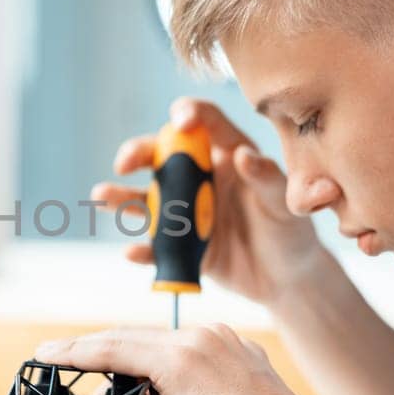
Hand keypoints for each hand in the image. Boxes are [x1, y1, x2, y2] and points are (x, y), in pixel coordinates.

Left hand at [34, 323, 330, 394]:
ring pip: (124, 339)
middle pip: (141, 338)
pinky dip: (81, 354)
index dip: (131, 356)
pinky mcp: (179, 361)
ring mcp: (197, 346)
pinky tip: (56, 358)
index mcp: (234, 354)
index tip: (108, 368)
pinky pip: (115, 352)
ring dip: (82, 348)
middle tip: (65, 357)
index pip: (167, 347)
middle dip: (101, 348)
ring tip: (52, 356)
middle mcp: (215, 340)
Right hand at [94, 97, 328, 306]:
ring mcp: (186, 212)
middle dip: (138, 153)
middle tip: (125, 162)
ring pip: (146, 199)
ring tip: (102, 197)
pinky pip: (156, 247)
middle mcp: (200, 178)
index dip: (188, 114)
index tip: (179, 121)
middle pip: (162, 156)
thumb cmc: (291, 231)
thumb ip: (266, 178)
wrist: (288, 279)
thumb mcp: (285, 203)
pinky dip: (143, 251)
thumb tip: (243, 155)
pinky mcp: (181, 247)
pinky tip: (133, 253)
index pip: (204, 123)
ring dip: (120, 197)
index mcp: (228, 155)